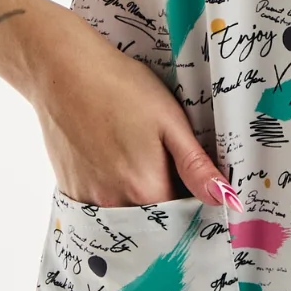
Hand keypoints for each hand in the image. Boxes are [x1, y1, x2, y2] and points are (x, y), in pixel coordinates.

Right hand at [15, 2, 240, 215]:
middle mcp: (115, 204)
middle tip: (163, 163)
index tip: (192, 178)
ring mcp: (88, 199)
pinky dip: (111, 192)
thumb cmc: (121, 87)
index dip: (192, 199)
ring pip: (125, 213)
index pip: (182, 215)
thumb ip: (196, 166)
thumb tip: (227, 200)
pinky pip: (99, 206)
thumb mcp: (169, 120)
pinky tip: (111, 160)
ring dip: (137, 198)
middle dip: (165, 202)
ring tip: (134, 156)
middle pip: (153, 220)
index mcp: (146, 189)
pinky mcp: (70, 190)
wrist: (62, 71)